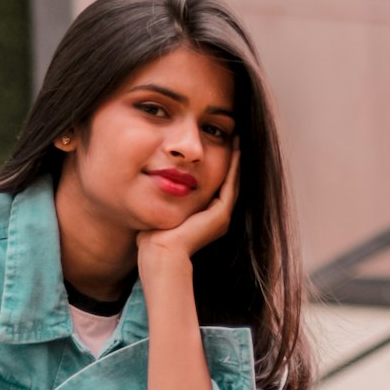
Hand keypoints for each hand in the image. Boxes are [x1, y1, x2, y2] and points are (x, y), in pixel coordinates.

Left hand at [136, 139, 239, 270]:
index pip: (214, 186)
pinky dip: (234, 167)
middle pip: (227, 183)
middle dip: (230, 160)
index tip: (216, 143)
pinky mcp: (221, 215)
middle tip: (234, 136)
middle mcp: (217, 218)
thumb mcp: (159, 209)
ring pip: (233, 181)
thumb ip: (162, 196)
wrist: (159, 254)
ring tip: (237, 137)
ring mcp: (221, 217)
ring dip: (236, 160)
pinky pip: (231, 185)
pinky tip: (236, 148)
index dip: (215, 165)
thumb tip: (152, 180)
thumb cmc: (152, 237)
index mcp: (204, 218)